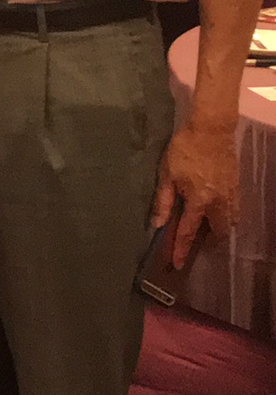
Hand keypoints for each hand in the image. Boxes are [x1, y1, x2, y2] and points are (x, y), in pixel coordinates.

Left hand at [154, 119, 237, 269]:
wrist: (211, 129)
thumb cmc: (184, 150)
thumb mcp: (166, 175)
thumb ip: (162, 201)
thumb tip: (157, 224)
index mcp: (199, 200)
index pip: (189, 231)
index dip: (182, 249)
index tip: (177, 264)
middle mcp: (219, 202)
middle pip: (218, 231)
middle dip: (209, 241)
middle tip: (198, 243)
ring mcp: (232, 193)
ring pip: (231, 221)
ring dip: (220, 228)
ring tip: (207, 228)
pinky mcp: (237, 185)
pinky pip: (235, 208)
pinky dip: (227, 215)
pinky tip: (216, 211)